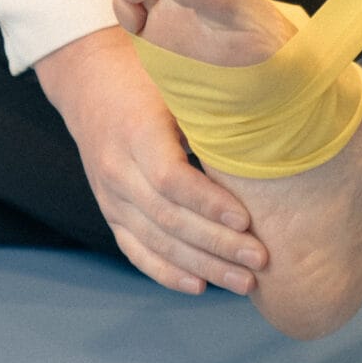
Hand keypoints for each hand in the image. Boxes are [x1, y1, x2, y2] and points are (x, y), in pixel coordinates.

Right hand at [34, 25, 268, 296]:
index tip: (248, 219)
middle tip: (261, 260)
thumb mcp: (175, 81)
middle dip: (217, 245)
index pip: (171, 180)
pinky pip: (136, 251)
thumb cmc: (147, 75)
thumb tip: (272, 126)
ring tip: (244, 283)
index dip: (209, 204)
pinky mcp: (110, 212)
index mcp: (137, 133)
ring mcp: (109, 197)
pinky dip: (167, 272)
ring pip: (156, 243)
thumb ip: (211, 108)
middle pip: (168, 220)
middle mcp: (117, 170)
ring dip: (202, 267)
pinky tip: (199, 287)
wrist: (89, 82)